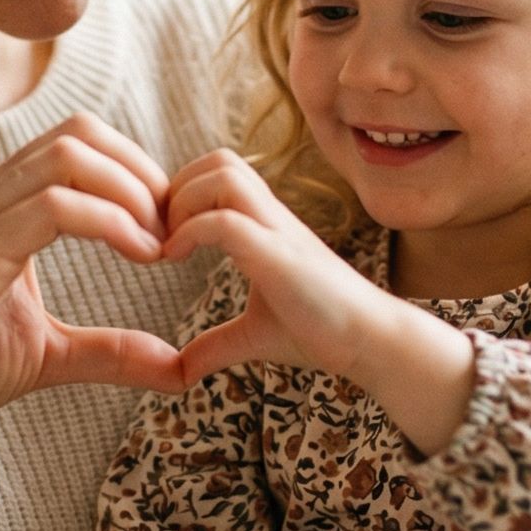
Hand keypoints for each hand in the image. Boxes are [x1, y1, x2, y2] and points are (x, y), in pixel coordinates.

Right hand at [0, 114, 183, 484]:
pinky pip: (54, 207)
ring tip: (160, 244)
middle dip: (143, 173)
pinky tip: (141, 256)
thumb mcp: (44, 356)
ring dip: (132, 192)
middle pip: (81, 133)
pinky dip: (110, 222)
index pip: (79, 145)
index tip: (171, 232)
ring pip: (70, 156)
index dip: (137, 175)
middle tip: (176, 232)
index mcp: (1, 207)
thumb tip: (180, 369)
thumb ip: (109, 352)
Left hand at [161, 151, 475, 446]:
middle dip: (178, 187)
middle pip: (220, 160)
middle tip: (158, 235)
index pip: (219, 171)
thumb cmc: (321, 332)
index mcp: (266, 224)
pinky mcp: (280, 257)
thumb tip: (180, 371)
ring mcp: (279, 232)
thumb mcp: (254, 336)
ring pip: (224, 175)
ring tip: (167, 245)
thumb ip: (216, 345)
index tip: (159, 237)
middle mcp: (272, 217)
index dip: (180, 192)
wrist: (372, 343)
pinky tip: (174, 259)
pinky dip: (191, 231)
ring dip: (182, 202)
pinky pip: (226, 221)